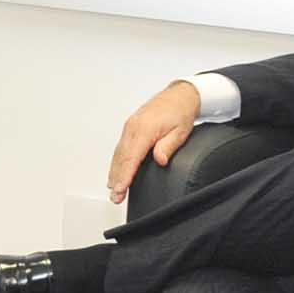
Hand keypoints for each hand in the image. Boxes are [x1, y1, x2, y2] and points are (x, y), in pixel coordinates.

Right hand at [107, 81, 202, 203]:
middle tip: (115, 197)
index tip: (120, 189)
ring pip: (118, 154)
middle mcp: (133, 127)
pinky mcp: (129, 128)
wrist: (179, 95)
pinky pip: (120, 148)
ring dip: (114, 172)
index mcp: (145, 129)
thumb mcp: (180, 131)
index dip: (125, 176)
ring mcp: (129, 127)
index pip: (132, 157)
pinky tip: (115, 172)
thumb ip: (168, 146)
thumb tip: (160, 160)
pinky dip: (116, 162)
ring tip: (113, 189)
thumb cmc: (180, 112)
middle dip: (117, 179)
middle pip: (122, 158)